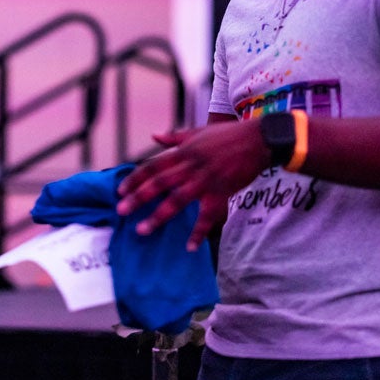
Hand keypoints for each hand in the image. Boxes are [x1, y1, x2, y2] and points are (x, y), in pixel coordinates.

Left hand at [116, 120, 266, 249]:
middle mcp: (191, 166)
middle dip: (138, 197)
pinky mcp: (222, 192)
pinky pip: (207, 216)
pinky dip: (198, 232)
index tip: (120, 191)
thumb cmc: (228, 136)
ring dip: (158, 216)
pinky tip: (190, 247)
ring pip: (177, 200)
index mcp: (183, 152)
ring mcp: (206, 180)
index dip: (135, 178)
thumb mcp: (198, 132)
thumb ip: (174, 138)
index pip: (152, 165)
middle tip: (121, 211)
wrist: (259, 140)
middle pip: (159, 183)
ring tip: (142, 230)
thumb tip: (153, 136)